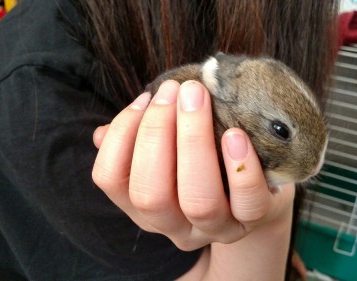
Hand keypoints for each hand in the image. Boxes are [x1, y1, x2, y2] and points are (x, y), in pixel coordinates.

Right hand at [92, 80, 294, 250]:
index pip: (109, 179)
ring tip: (198, 98)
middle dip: (156, 134)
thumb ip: (136, 139)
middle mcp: (172, 225)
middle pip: (150, 194)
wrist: (255, 180)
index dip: (120, 135)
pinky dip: (240, 167)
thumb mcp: (166, 147)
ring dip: (194, 143)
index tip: (144, 98)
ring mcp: (213, 227)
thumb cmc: (201, 154)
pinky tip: (235, 135)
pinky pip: (247, 203)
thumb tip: (101, 133)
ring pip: (197, 201)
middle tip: (174, 90)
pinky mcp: (251, 220)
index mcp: (141, 205)